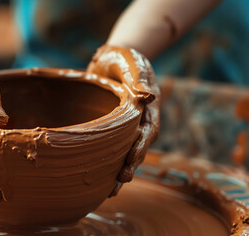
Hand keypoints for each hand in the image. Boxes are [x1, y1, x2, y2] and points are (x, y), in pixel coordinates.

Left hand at [87, 45, 159, 192]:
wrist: (112, 58)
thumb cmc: (123, 58)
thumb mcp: (131, 64)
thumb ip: (138, 79)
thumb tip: (148, 96)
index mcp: (148, 107)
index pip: (148, 130)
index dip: (141, 145)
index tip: (131, 158)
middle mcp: (141, 121)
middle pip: (139, 147)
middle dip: (131, 165)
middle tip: (120, 181)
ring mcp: (127, 127)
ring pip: (126, 153)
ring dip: (120, 170)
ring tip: (112, 190)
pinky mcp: (113, 131)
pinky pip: (114, 151)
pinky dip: (108, 165)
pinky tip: (100, 182)